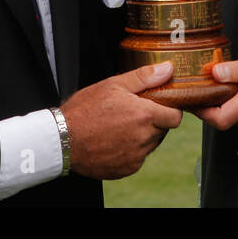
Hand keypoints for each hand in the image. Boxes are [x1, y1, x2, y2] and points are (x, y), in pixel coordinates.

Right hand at [60, 62, 182, 179]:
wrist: (62, 139)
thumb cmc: (85, 109)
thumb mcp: (113, 85)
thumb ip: (144, 77)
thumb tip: (168, 69)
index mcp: (144, 115)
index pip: (176, 117)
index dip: (168, 110)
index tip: (157, 106)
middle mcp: (144, 139)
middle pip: (162, 130)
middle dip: (153, 121)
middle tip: (131, 113)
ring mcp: (135, 157)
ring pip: (150, 144)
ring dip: (141, 136)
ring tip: (119, 126)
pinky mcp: (126, 169)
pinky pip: (137, 158)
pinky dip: (130, 150)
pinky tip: (113, 140)